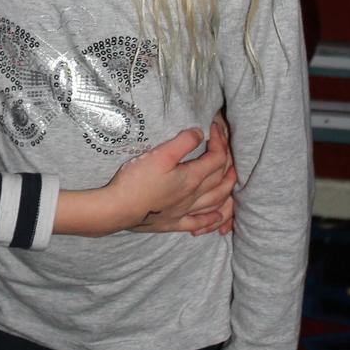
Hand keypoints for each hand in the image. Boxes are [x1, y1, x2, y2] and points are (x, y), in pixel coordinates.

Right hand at [112, 124, 234, 234]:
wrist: (118, 209)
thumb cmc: (137, 180)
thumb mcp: (160, 155)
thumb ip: (182, 143)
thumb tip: (200, 133)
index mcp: (191, 178)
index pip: (217, 159)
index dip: (220, 142)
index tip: (214, 127)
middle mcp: (193, 196)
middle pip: (220, 180)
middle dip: (228, 162)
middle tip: (227, 149)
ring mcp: (184, 211)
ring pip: (215, 202)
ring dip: (227, 190)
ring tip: (231, 180)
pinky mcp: (173, 222)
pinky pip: (199, 222)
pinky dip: (212, 220)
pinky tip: (216, 217)